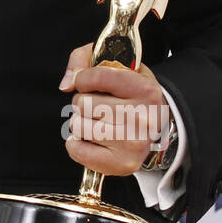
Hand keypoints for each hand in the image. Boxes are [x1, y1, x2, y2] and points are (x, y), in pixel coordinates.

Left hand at [58, 43, 170, 175]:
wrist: (155, 122)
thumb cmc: (130, 91)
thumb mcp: (116, 63)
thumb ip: (84, 59)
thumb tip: (66, 84)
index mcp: (144, 89)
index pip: (97, 77)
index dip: (83, 78)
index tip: (86, 82)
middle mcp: (142, 117)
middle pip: (83, 103)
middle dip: (82, 101)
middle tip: (98, 105)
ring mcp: (133, 143)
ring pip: (78, 125)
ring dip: (80, 121)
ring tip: (98, 121)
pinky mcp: (123, 163)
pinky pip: (77, 150)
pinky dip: (76, 143)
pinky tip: (91, 138)